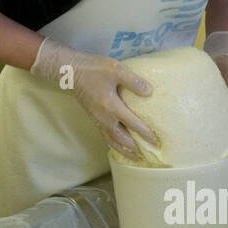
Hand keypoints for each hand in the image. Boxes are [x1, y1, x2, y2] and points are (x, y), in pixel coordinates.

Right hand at [31, 39, 157, 156]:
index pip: (132, 124)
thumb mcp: (116, 69)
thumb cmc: (94, 69)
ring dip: (125, 150)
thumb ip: (133, 81)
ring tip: (136, 158)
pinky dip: (114, 145)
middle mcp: (104, 118)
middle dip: (136, 148)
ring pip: (113, 141)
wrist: (70, 71)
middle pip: (122, 139)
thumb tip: (150, 92)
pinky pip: (105, 137)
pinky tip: (120, 146)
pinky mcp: (94, 118)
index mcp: (111, 107)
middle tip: (149, 154)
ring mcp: (98, 120)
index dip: (145, 133)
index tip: (156, 141)